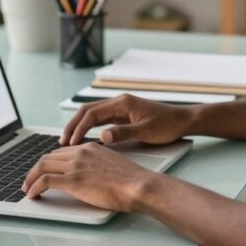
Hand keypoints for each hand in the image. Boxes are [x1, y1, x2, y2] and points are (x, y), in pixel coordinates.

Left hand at [22, 142, 159, 211]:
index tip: (45, 171)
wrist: (138, 185)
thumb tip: (91, 177)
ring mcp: (76, 165)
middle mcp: (80, 153)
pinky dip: (35, 187)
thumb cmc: (132, 180)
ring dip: (31, 178)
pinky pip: (45, 181)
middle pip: (48, 157)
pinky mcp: (73, 180)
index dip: (50, 162)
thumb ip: (97, 166)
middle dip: (36, 170)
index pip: (61, 152)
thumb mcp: (112, 165)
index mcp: (90, 147)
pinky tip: (33, 194)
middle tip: (31, 181)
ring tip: (27, 189)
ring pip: (42, 166)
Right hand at [60, 94, 195, 145]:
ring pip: (92, 115)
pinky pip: (101, 119)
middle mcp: (119, 102)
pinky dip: (90, 128)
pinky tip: (85, 139)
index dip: (78, 128)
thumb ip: (122, 133)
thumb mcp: (145, 131)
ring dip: (80, 126)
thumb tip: (101, 137)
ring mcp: (121, 108)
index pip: (91, 113)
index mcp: (122, 103)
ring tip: (69, 142)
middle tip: (62, 142)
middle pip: (87, 111)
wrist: (183, 120)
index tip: (70, 143)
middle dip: (73, 125)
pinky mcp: (124, 115)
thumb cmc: (167, 125)